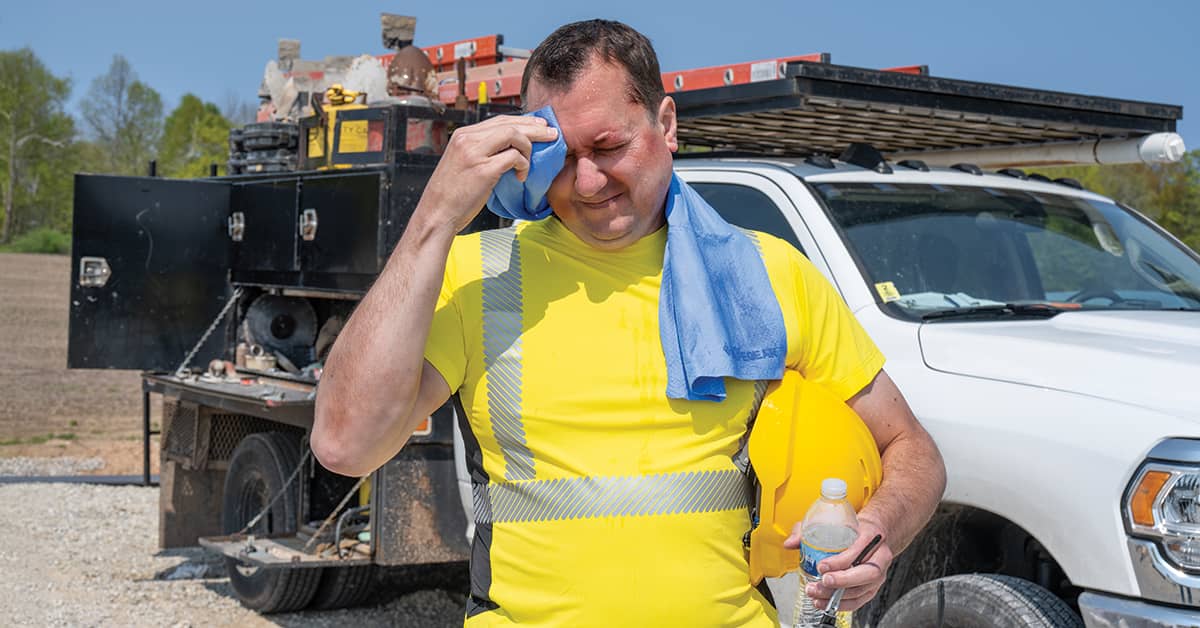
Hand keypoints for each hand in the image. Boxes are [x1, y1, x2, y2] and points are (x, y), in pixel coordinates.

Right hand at [415, 115, 558, 233]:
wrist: (437, 214)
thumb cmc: (452, 194)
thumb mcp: (463, 163)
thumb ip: (482, 151)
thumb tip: (510, 149)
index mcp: (463, 135)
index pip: (499, 120)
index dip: (522, 121)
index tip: (538, 126)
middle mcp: (467, 139)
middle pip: (509, 124)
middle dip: (534, 128)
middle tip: (552, 134)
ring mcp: (475, 153)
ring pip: (513, 135)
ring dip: (528, 147)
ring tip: (531, 161)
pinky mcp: (483, 170)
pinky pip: (513, 157)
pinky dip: (523, 165)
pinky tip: (521, 176)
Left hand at [784, 518, 892, 611]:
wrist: (871, 534)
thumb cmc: (852, 528)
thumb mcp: (831, 521)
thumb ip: (808, 529)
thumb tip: (790, 543)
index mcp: (871, 536)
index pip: (858, 550)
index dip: (840, 561)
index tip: (822, 566)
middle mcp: (879, 556)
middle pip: (867, 573)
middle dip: (843, 580)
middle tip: (823, 582)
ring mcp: (878, 574)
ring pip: (862, 589)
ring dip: (837, 595)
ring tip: (816, 592)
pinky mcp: (872, 587)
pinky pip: (860, 600)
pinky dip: (841, 604)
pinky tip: (824, 602)